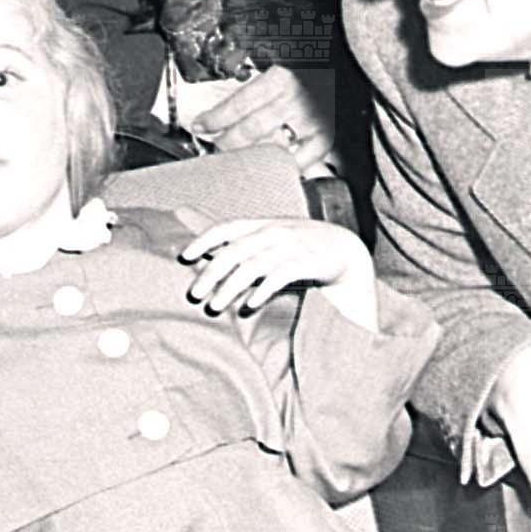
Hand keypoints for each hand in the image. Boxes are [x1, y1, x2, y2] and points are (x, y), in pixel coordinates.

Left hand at [179, 215, 376, 323]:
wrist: (345, 251)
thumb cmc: (301, 248)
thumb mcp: (273, 239)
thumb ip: (245, 243)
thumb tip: (210, 253)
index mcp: (262, 224)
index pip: (226, 228)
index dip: (204, 241)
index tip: (185, 257)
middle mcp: (274, 232)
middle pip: (234, 251)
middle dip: (211, 273)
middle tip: (194, 294)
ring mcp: (291, 246)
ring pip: (252, 266)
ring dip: (230, 288)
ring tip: (215, 306)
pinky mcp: (306, 262)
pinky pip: (279, 276)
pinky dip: (262, 291)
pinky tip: (249, 306)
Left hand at [197, 65, 335, 169]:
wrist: (344, 67)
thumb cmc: (311, 64)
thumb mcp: (282, 63)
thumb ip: (258, 84)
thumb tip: (224, 106)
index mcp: (281, 78)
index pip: (239, 103)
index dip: (215, 118)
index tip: (199, 125)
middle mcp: (295, 99)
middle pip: (250, 129)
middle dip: (226, 142)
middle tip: (215, 147)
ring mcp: (311, 120)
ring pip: (269, 146)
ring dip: (248, 155)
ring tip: (235, 158)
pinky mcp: (324, 137)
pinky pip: (297, 160)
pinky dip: (281, 166)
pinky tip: (269, 167)